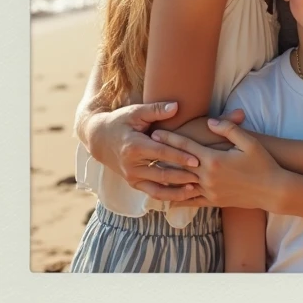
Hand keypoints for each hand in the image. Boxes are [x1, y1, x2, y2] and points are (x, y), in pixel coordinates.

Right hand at [87, 101, 201, 200]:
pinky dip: (168, 196)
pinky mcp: (133, 183)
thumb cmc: (120, 122)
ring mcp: (132, 177)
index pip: (161, 153)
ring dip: (177, 191)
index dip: (180, 157)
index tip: (197, 159)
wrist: (99, 139)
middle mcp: (132, 165)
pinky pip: (152, 193)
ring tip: (196, 190)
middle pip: (162, 174)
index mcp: (134, 146)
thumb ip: (156, 110)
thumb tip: (176, 106)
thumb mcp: (135, 112)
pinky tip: (183, 195)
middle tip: (203, 177)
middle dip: (183, 177)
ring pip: (158, 189)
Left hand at [148, 119, 284, 209]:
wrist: (273, 190)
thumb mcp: (249, 142)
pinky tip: (168, 199)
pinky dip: (179, 199)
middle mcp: (208, 177)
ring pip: (182, 184)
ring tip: (152, 172)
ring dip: (167, 178)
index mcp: (214, 160)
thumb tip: (212, 121)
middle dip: (162, 156)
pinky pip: (192, 201)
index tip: (156, 132)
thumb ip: (229, 129)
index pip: (186, 147)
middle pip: (179, 165)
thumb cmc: (263, 163)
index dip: (170, 139)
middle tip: (146, 149)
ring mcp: (210, 191)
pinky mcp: (215, 201)